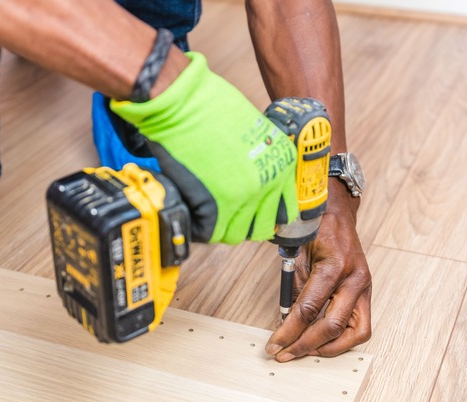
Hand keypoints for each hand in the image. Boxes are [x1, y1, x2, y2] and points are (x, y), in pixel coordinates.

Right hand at [110, 52, 297, 243]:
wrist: (183, 102)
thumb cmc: (210, 106)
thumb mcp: (253, 129)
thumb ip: (259, 158)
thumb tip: (252, 177)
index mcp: (282, 163)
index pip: (283, 207)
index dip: (266, 212)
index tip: (254, 212)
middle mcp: (268, 183)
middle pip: (262, 225)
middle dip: (244, 222)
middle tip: (227, 214)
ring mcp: (243, 197)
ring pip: (236, 234)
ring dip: (222, 226)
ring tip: (208, 211)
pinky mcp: (216, 206)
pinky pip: (210, 232)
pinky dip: (201, 226)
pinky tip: (194, 211)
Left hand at [265, 182, 371, 360]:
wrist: (337, 211)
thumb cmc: (316, 227)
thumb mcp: (297, 254)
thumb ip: (294, 289)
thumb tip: (286, 322)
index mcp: (335, 265)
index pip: (309, 309)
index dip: (289, 331)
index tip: (274, 344)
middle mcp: (355, 278)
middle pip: (332, 326)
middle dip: (305, 345)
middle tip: (285, 354)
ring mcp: (365, 287)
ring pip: (355, 333)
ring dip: (328, 347)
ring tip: (304, 351)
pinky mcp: (366, 293)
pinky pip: (360, 326)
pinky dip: (342, 339)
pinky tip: (322, 341)